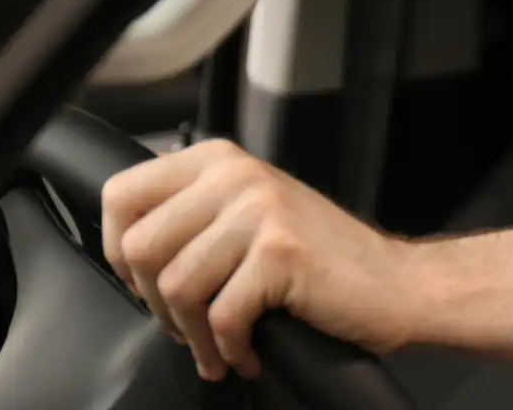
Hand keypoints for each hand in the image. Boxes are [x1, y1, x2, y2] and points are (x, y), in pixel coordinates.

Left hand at [101, 139, 412, 380]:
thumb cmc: (322, 261)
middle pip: (140, 248)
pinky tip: (246, 352)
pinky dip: (228, 349)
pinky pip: (220, 316)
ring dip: (193, 335)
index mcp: (219, 160)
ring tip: (218, 347)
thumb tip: (125, 246)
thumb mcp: (250, 215)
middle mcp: (236, 175)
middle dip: (156, 304)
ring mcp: (260, 210)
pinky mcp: (280, 252)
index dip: (117, 251)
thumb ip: (195, 214)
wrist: (395, 285)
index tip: (145, 283)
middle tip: (187, 326)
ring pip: (176, 286)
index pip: (121, 194)